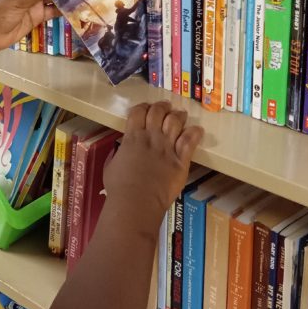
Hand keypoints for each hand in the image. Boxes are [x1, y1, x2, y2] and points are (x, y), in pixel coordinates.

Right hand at [103, 102, 202, 235]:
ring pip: (175, 121)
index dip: (143, 107)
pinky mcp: (181, 160)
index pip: (138, 112)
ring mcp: (167, 148)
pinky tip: (197, 130)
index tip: (146, 108)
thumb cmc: (119, 187)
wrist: (137, 202)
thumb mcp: (110, 167)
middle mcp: (151, 137)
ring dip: (178, 115)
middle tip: (166, 107)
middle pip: (158, 112)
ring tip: (181, 115)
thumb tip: (120, 152)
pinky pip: (190, 141)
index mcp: (132, 138)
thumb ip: (117, 155)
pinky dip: (194, 133)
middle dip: (162, 106)